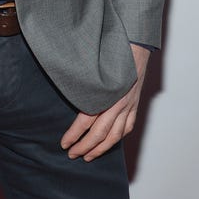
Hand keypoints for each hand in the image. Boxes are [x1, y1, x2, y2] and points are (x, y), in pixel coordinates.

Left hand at [60, 44, 150, 161]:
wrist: (134, 42)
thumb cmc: (109, 51)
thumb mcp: (90, 64)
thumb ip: (80, 81)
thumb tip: (64, 90)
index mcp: (104, 93)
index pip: (85, 121)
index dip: (74, 135)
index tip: (64, 144)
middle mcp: (117, 102)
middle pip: (99, 133)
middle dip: (84, 147)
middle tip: (72, 155)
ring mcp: (128, 105)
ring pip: (114, 135)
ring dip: (100, 148)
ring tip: (88, 156)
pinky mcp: (135, 104)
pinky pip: (127, 126)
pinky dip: (118, 137)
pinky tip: (110, 142)